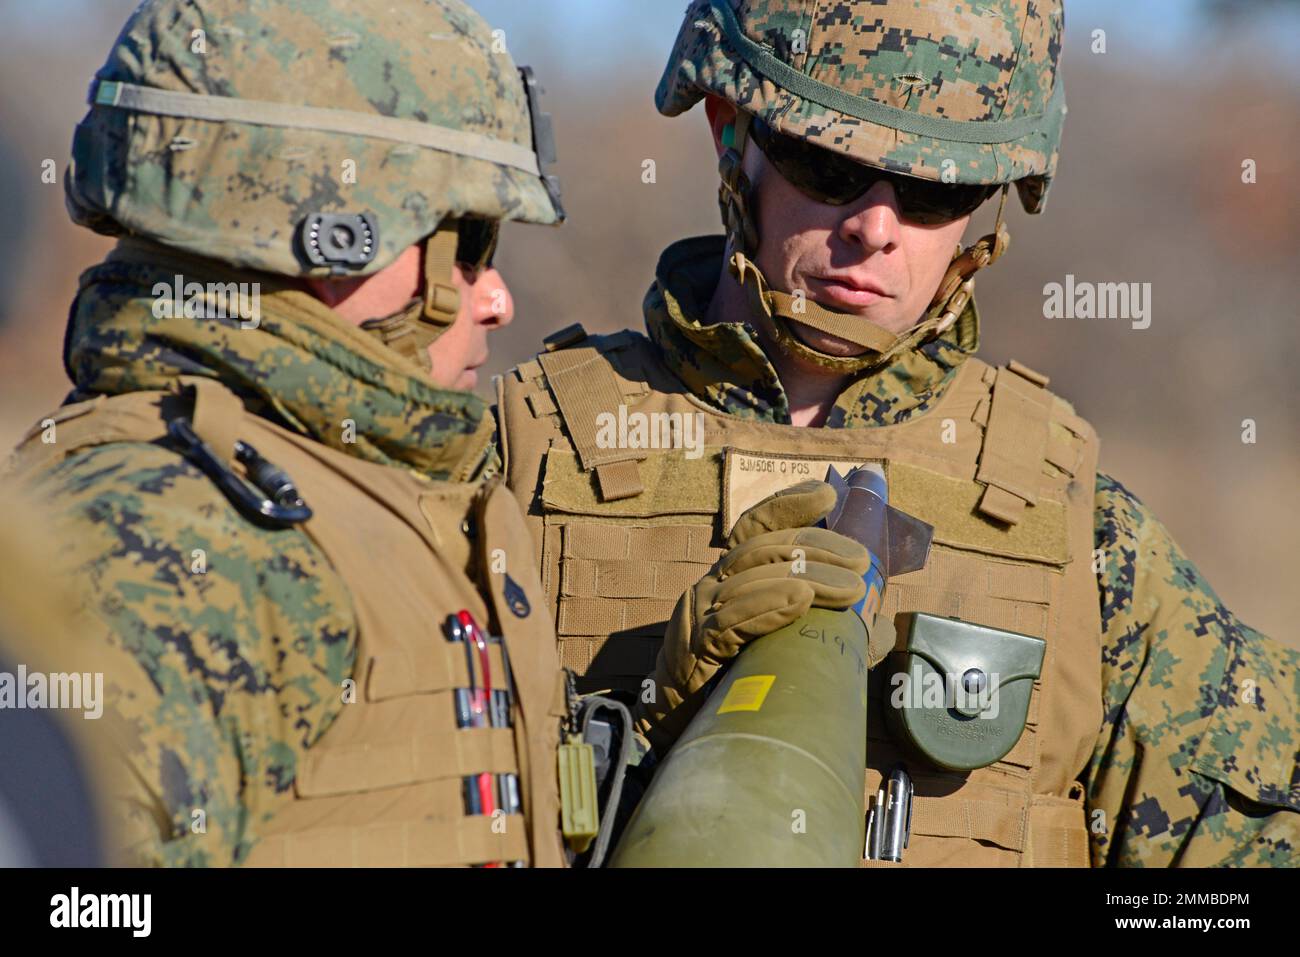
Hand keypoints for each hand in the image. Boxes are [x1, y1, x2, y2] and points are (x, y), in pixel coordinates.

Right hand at [634, 480, 869, 753]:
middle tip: (860, 561)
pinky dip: (768, 605)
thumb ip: (826, 634)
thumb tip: (877, 628)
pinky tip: (799, 601)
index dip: (787, 505)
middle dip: (817, 548)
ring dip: (806, 578)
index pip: (755, 528)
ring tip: (849, 587)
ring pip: (751, 576)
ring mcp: (699, 613)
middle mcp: (712, 586)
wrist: (678, 727)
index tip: (826, 495)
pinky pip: (732, 619)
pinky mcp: (695, 645)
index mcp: (731, 579)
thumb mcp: (783, 648)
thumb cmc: (729, 684)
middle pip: (763, 548)